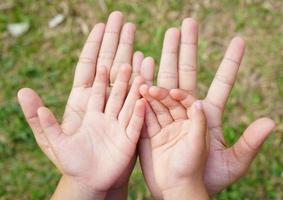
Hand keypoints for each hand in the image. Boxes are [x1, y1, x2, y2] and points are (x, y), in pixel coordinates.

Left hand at [18, 11, 154, 198]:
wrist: (91, 180)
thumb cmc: (71, 162)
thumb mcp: (52, 141)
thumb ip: (40, 119)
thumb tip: (24, 93)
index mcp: (85, 105)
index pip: (91, 70)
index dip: (96, 48)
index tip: (101, 27)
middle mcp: (104, 106)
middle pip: (113, 72)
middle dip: (118, 48)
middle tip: (125, 24)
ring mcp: (119, 117)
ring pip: (129, 89)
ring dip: (135, 70)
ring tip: (140, 51)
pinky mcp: (131, 131)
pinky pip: (139, 111)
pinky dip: (145, 95)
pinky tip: (150, 79)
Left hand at [20, 64, 144, 198]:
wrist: (89, 181)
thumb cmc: (71, 163)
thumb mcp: (54, 142)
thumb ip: (43, 122)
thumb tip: (24, 95)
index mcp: (91, 116)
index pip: (96, 93)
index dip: (99, 79)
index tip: (102, 65)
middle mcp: (107, 119)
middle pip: (115, 96)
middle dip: (120, 80)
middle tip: (125, 63)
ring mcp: (119, 129)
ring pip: (128, 107)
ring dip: (134, 94)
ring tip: (140, 78)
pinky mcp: (129, 141)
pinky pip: (135, 125)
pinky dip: (139, 114)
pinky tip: (143, 101)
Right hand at [138, 18, 274, 197]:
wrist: (179, 192)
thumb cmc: (208, 179)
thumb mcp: (233, 164)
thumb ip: (249, 143)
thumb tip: (270, 121)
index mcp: (209, 116)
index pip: (221, 84)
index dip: (230, 62)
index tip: (239, 40)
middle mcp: (188, 110)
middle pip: (188, 74)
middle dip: (187, 49)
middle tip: (186, 24)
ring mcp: (169, 114)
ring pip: (166, 81)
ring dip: (164, 59)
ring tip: (165, 36)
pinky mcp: (151, 122)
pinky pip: (146, 100)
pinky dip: (144, 80)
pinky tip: (142, 62)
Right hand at [139, 86, 208, 199]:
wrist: (175, 188)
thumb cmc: (191, 166)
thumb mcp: (198, 143)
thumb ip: (198, 122)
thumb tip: (199, 102)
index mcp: (194, 124)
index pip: (188, 104)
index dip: (180, 96)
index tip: (172, 92)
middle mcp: (180, 125)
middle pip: (170, 105)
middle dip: (161, 95)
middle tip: (150, 88)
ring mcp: (165, 131)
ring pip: (157, 111)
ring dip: (149, 101)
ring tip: (140, 89)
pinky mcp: (152, 138)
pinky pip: (147, 123)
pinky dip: (142, 113)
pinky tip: (136, 103)